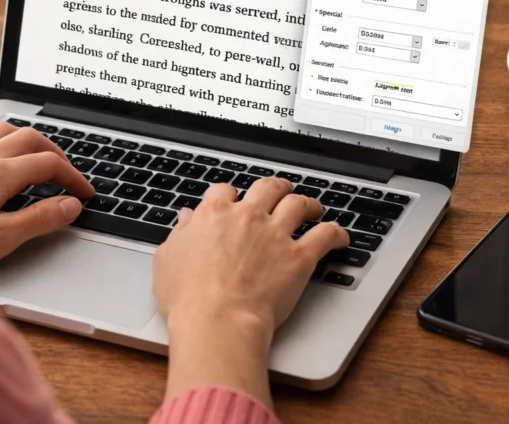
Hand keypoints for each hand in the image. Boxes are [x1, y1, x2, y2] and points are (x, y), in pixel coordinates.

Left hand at [0, 123, 93, 275]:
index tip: (85, 194)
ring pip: (1, 132)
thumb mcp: (0, 240)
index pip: (49, 164)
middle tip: (68, 175)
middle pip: (30, 138)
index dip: (74, 178)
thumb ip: (40, 219)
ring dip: (27, 141)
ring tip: (37, 159)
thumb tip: (69, 205)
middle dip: (56, 153)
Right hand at [153, 178, 349, 407]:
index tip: (233, 201)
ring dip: (308, 203)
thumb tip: (186, 218)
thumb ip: (180, 234)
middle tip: (282, 192)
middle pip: (267, 187)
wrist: (217, 321)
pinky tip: (341, 236)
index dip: (230, 195)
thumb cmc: (188, 299)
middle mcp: (247, 217)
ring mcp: (275, 234)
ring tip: (313, 207)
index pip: (224, 191)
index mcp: (214, 214)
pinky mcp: (299, 257)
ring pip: (298, 204)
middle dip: (276, 187)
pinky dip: (337, 233)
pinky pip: (325, 236)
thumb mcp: (167, 260)